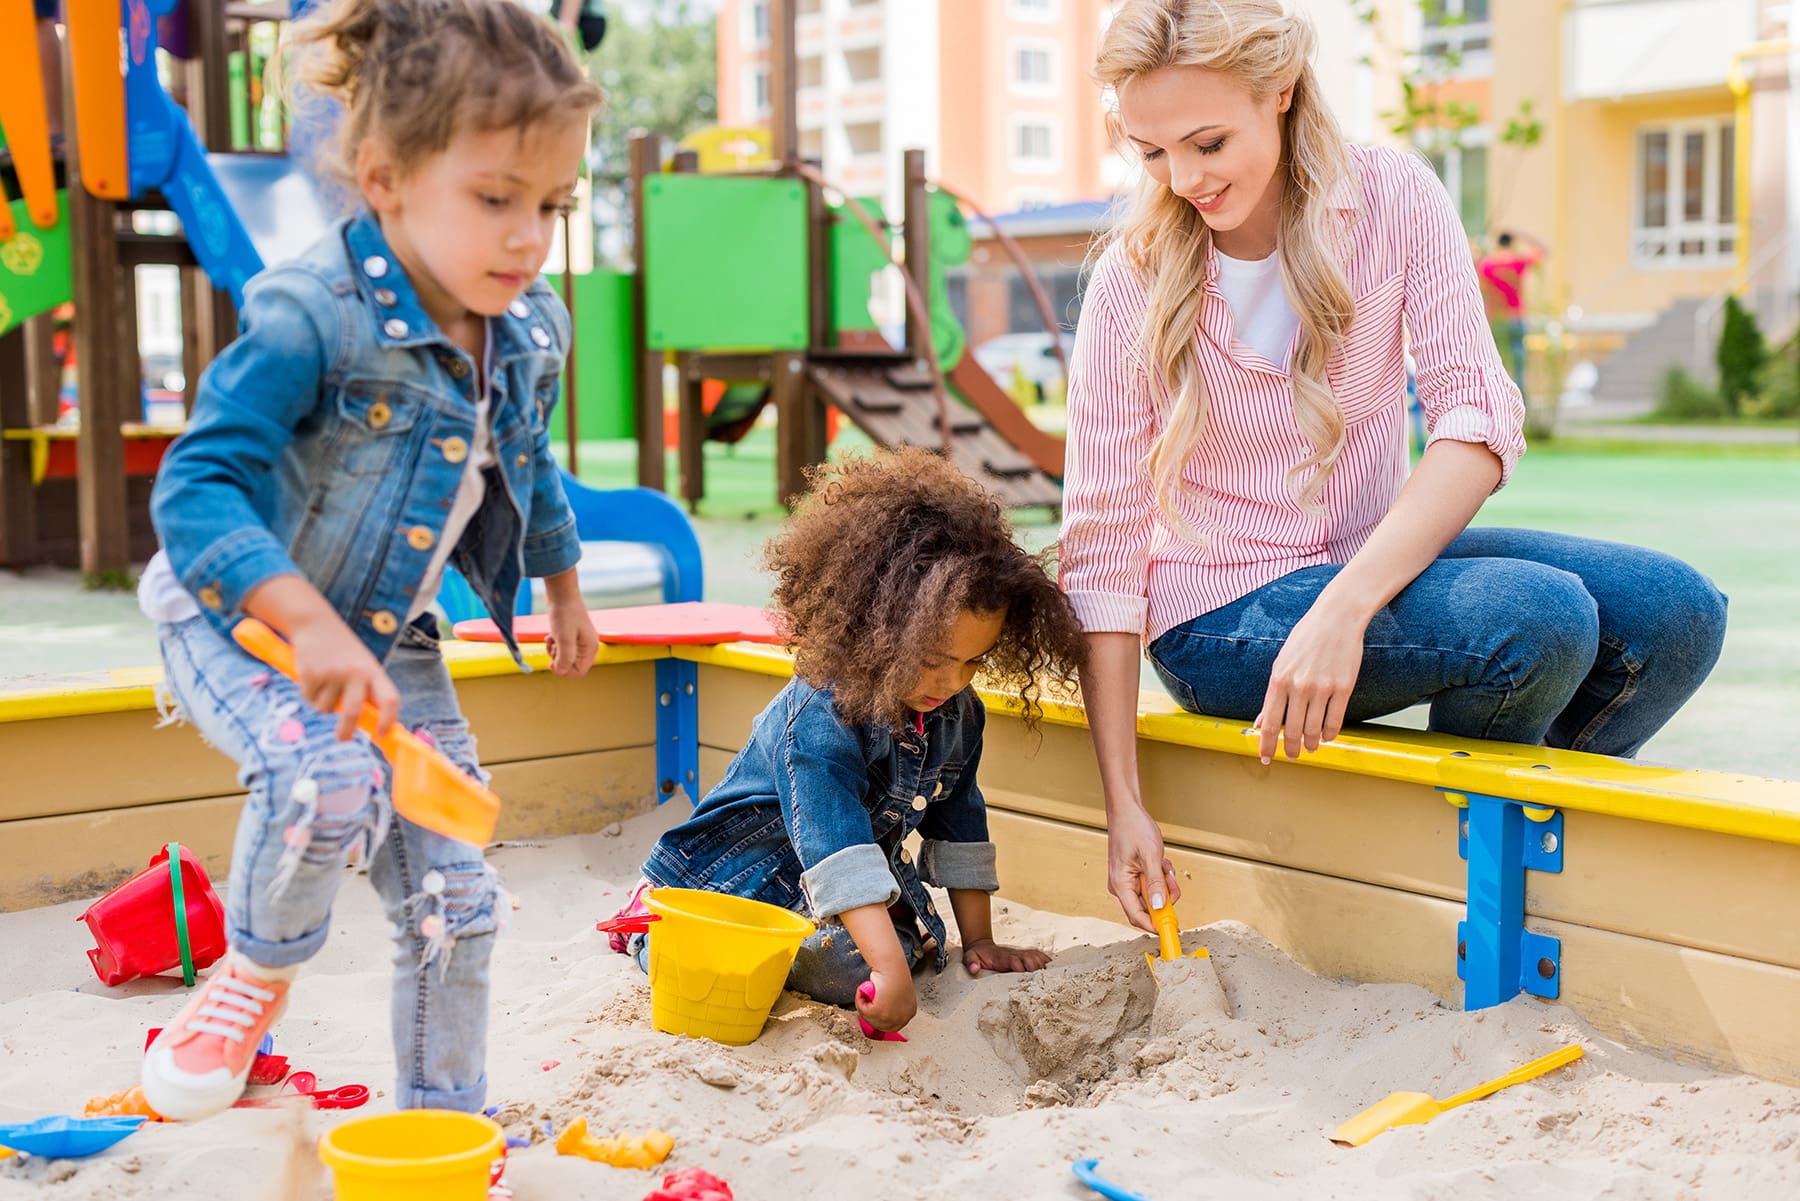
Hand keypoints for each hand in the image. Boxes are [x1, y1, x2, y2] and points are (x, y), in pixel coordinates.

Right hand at [288, 614, 398, 739]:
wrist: (315, 623)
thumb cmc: (342, 651)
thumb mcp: (361, 665)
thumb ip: (367, 690)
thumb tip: (371, 723)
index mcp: (374, 671)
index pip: (389, 699)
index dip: (389, 719)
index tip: (382, 734)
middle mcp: (356, 672)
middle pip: (353, 712)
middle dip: (346, 730)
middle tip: (342, 738)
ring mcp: (333, 673)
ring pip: (326, 708)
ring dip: (322, 703)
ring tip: (323, 682)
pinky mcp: (312, 674)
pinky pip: (310, 698)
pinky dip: (309, 694)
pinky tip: (311, 675)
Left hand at [542, 587, 596, 677]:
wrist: (561, 593)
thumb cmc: (564, 614)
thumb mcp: (564, 639)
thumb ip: (565, 658)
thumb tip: (562, 671)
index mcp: (590, 648)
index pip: (579, 672)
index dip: (564, 671)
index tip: (553, 662)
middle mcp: (588, 646)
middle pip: (572, 666)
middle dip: (559, 661)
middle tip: (553, 648)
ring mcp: (581, 640)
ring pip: (566, 657)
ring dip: (555, 653)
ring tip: (551, 640)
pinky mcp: (573, 635)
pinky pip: (563, 648)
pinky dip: (555, 645)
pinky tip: (551, 636)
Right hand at [855, 967, 916, 1033]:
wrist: (892, 966)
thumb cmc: (895, 975)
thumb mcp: (899, 994)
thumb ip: (894, 1006)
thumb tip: (881, 1014)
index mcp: (910, 1013)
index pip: (893, 1026)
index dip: (879, 1020)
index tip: (871, 1012)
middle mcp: (902, 1018)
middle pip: (880, 1026)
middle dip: (870, 1015)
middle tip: (865, 1001)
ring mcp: (891, 1017)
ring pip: (869, 1019)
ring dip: (863, 1006)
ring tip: (864, 993)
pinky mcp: (879, 1012)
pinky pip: (863, 1011)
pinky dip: (859, 1001)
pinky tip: (862, 991)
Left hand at [962, 939, 1050, 975]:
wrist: (982, 946)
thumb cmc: (978, 955)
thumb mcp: (970, 957)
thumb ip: (971, 962)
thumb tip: (974, 968)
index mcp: (1002, 957)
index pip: (1014, 960)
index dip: (1019, 965)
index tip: (1023, 972)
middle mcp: (1014, 954)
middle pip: (1029, 958)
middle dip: (1035, 967)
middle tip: (1041, 978)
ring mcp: (1020, 954)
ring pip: (1036, 956)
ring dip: (1042, 964)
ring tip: (1051, 975)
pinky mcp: (1025, 955)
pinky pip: (1038, 955)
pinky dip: (1046, 960)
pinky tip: (1053, 967)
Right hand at [1107, 804, 1177, 933]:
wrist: (1127, 809)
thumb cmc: (1133, 827)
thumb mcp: (1151, 856)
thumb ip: (1155, 883)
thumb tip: (1159, 907)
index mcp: (1120, 884)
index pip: (1137, 917)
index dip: (1155, 925)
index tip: (1173, 928)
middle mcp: (1121, 886)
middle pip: (1146, 908)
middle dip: (1163, 898)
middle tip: (1170, 882)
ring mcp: (1127, 880)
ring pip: (1152, 896)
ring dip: (1163, 884)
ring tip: (1163, 865)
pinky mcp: (1134, 874)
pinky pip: (1151, 885)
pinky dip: (1161, 876)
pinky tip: (1160, 862)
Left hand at [1255, 601, 1367, 763]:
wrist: (1336, 619)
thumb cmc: (1305, 640)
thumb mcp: (1281, 664)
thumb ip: (1272, 695)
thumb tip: (1260, 723)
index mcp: (1279, 680)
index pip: (1269, 722)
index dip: (1266, 744)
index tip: (1266, 758)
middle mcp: (1299, 687)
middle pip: (1292, 731)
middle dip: (1290, 749)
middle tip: (1292, 756)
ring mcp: (1322, 688)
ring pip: (1314, 730)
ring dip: (1311, 745)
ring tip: (1309, 748)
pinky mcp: (1343, 688)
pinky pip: (1335, 721)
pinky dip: (1329, 734)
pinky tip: (1326, 737)